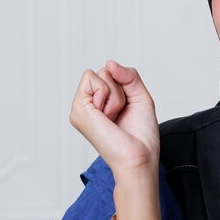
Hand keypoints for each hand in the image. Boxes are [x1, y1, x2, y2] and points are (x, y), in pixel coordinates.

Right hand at [69, 59, 159, 176]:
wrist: (139, 156)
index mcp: (99, 104)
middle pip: (104, 71)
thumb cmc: (141, 135)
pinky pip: (93, 79)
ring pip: (100, 74)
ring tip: (114, 117)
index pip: (110, 73)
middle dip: (120, 89)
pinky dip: (109, 95)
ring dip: (116, 94)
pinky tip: (108, 117)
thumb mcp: (139, 96)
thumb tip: (109, 63)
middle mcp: (87, 105)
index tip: (127, 109)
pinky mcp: (78, 109)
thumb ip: (128, 76)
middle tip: (121, 114)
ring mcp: (80, 107)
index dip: (125, 85)